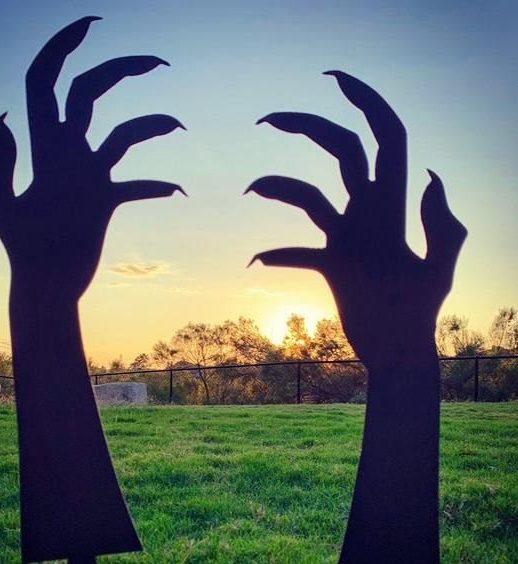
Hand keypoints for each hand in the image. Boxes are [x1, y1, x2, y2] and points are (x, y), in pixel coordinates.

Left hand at [0, 16, 184, 299]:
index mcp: (42, 145)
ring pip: (124, 134)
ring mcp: (88, 175)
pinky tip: (176, 191)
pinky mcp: (106, 200)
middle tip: (156, 63)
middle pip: (89, 93)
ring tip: (177, 126)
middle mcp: (66, 151)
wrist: (47, 286)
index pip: (46, 82)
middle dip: (118, 70)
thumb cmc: (25, 255)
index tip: (91, 24)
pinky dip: (155, 185)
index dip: (60, 47)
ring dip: (152, 125)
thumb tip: (7, 118)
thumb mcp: (4, 210)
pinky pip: (136, 184)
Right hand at [246, 71, 465, 370]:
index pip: (386, 139)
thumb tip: (430, 176)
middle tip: (267, 120)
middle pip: (341, 151)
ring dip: (279, 187)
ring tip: (251, 188)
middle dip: (309, 127)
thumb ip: (442, 229)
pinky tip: (257, 260)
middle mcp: (370, 212)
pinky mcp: (333, 264)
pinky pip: (300, 250)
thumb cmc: (417, 322)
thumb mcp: (436, 275)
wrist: (396, 354)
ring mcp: (349, 236)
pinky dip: (280, 252)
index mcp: (392, 206)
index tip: (333, 80)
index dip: (368, 103)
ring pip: (310, 195)